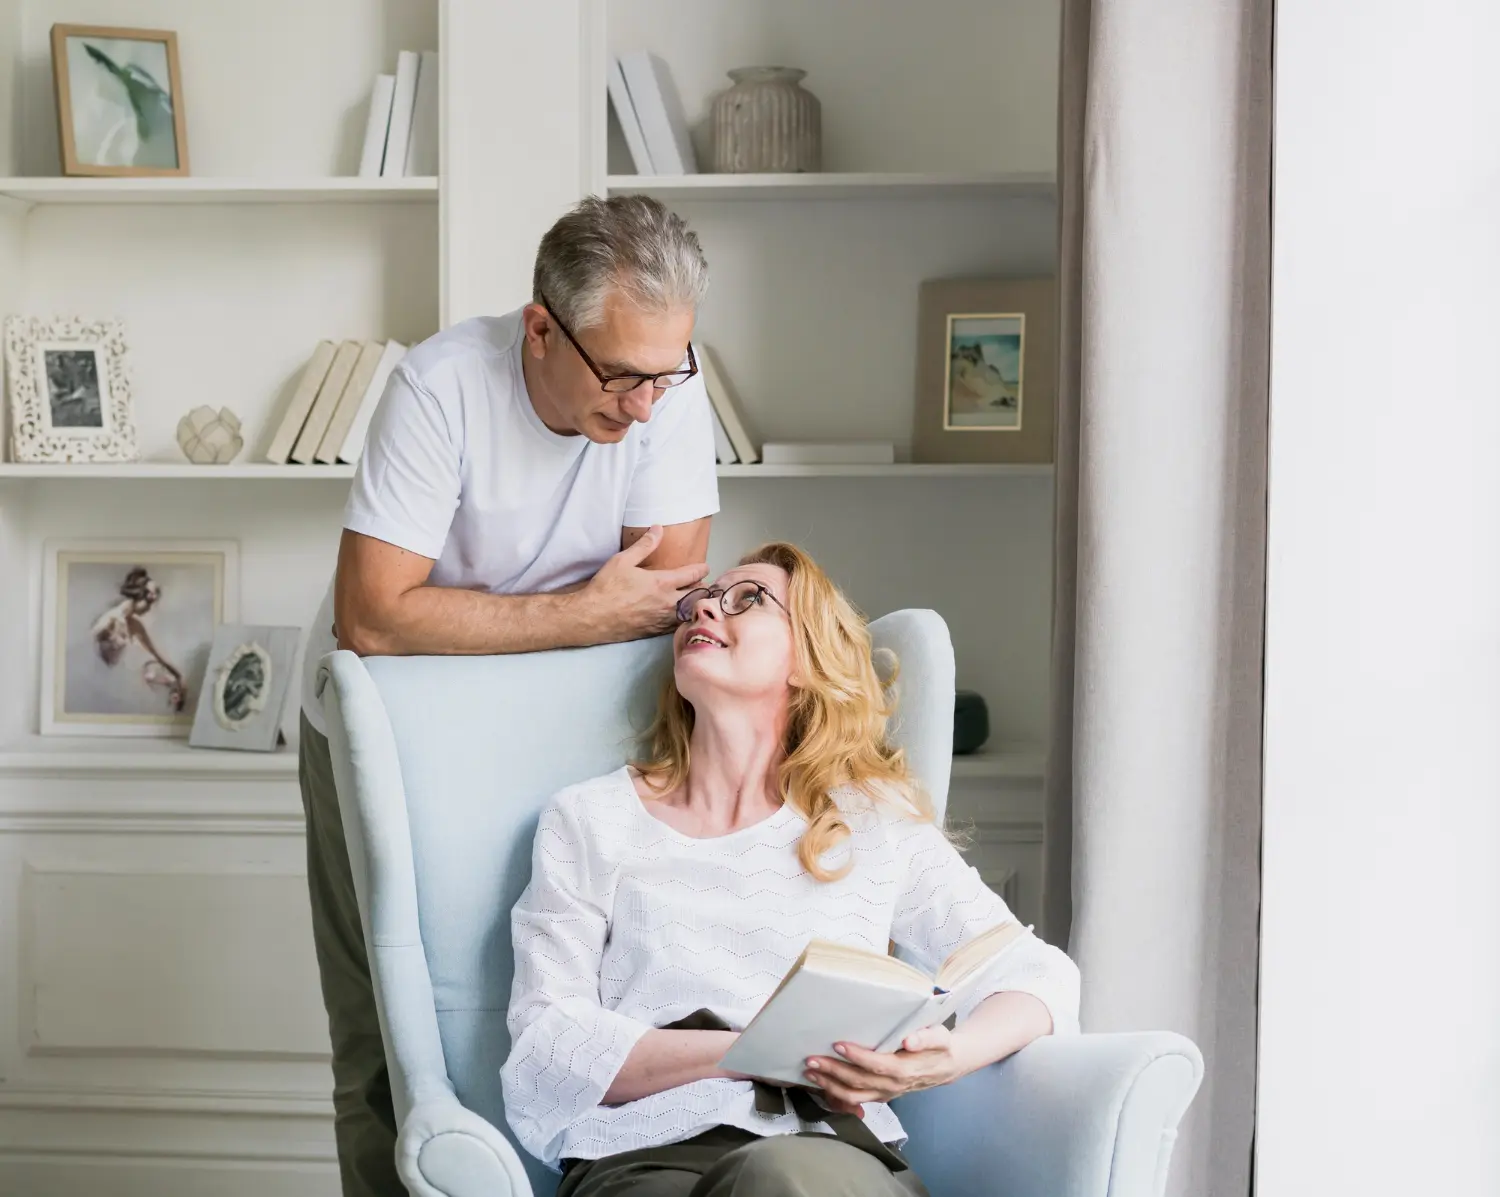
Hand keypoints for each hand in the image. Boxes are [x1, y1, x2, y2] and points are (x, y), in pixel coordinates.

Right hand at [580, 525, 708, 641]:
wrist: (592, 618)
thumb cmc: (606, 587)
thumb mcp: (623, 560)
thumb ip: (644, 545)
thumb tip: (658, 528)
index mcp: (662, 583)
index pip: (692, 575)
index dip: (701, 569)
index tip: (705, 567)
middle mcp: (668, 603)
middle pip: (697, 596)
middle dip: (703, 589)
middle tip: (703, 584)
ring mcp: (662, 620)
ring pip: (689, 613)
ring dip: (694, 605)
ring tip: (695, 599)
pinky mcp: (655, 632)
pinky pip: (677, 626)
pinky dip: (682, 619)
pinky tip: (679, 615)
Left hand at [803, 1025, 967, 1115]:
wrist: (947, 1066)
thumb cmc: (940, 1047)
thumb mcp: (940, 1036)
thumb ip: (926, 1036)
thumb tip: (909, 1040)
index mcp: (904, 1070)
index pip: (876, 1065)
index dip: (856, 1056)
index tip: (838, 1044)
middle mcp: (892, 1086)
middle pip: (858, 1082)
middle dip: (833, 1071)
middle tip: (811, 1060)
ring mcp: (885, 1093)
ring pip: (853, 1095)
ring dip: (829, 1085)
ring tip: (810, 1073)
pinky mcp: (881, 1095)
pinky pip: (856, 1100)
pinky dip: (836, 1094)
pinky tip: (822, 1085)